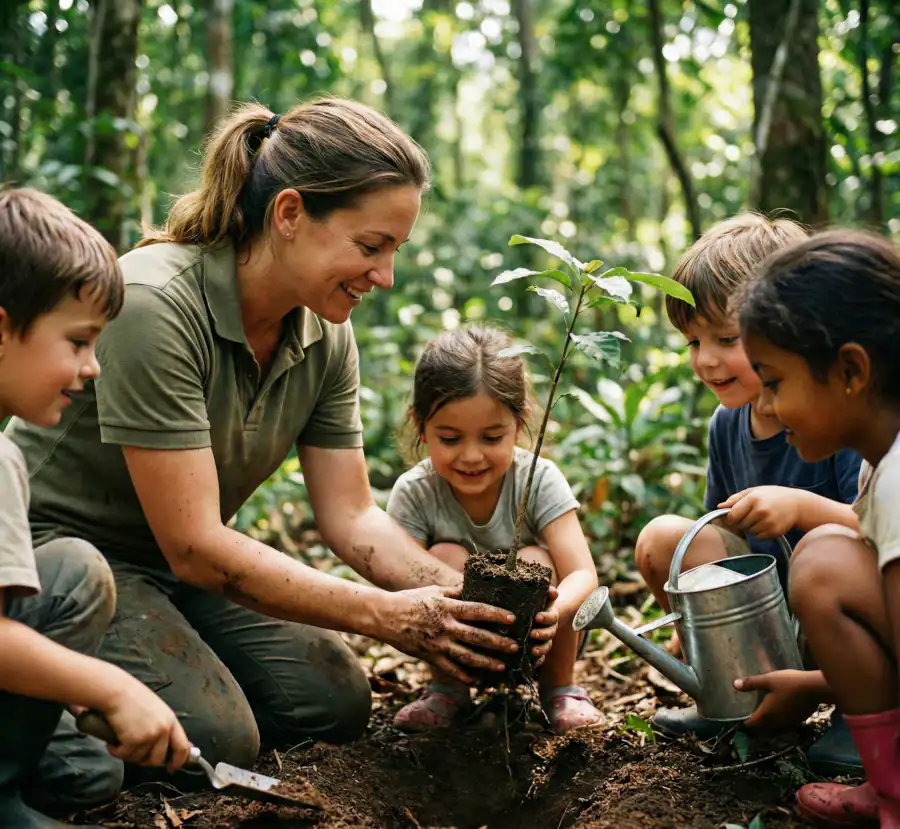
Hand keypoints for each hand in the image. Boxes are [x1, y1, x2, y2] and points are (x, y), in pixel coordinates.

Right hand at [101, 676, 191, 773]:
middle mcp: (163, 729)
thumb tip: (168, 745)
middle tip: (134, 753)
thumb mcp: (157, 711)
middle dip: (146, 761)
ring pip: (139, 759)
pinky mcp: (134, 740)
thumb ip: (163, 726)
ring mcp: (149, 735)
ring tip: (122, 739)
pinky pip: (124, 755)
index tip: (172, 768)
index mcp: (171, 721)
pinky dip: (116, 751)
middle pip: (159, 759)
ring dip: (128, 753)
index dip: (179, 761)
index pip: (183, 747)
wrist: (117, 692)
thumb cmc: (133, 699)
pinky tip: (113, 740)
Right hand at [387, 586, 518, 683]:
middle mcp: (445, 626)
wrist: (385, 616)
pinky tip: (480, 681)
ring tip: (502, 667)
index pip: (478, 610)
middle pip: (477, 636)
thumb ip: (455, 591)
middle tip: (516, 647)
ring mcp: (438, 644)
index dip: (496, 615)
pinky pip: (452, 670)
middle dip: (498, 643)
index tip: (512, 619)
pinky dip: (467, 677)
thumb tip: (473, 584)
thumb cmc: (411, 599)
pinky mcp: (430, 657)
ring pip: (467, 657)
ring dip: (487, 663)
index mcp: (448, 607)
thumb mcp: (434, 591)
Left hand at [529, 585, 558, 666]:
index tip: (536, 616)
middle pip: (549, 633)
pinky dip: (538, 661)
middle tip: (531, 634)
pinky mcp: (539, 648)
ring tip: (532, 651)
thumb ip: (548, 593)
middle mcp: (550, 629)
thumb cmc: (541, 604)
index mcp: (551, 616)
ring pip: (547, 646)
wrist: (546, 615)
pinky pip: (541, 658)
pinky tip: (531, 665)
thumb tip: (552, 590)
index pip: (551, 617)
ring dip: (541, 649)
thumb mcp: (544, 597)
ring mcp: (546, 640)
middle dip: (541, 634)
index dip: (545, 617)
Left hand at [719, 486, 801, 538]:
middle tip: (751, 515)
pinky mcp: (775, 532)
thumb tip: (719, 506)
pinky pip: (759, 537)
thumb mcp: (754, 491)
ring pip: (749, 531)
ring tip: (762, 518)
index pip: (732, 515)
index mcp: (753, 498)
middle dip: (741, 522)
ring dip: (751, 527)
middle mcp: (761, 510)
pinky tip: (768, 524)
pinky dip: (760, 533)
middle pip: (739, 524)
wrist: (798, 505)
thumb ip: (735, 498)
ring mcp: (768, 522)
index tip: (732, 517)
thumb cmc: (772, 496)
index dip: (730, 518)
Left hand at [734, 669, 819, 730]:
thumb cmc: (788, 683)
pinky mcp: (800, 719)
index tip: (740, 721)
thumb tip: (734, 685)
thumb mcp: (768, 680)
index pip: (753, 723)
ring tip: (765, 713)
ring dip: (769, 722)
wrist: (815, 688)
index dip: (745, 723)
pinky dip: (781, 718)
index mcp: (767, 713)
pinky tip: (781, 710)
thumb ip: (751, 683)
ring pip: (776, 725)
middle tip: (751, 716)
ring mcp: (790, 721)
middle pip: (764, 726)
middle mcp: (777, 721)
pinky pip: (786, 722)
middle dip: (757, 723)